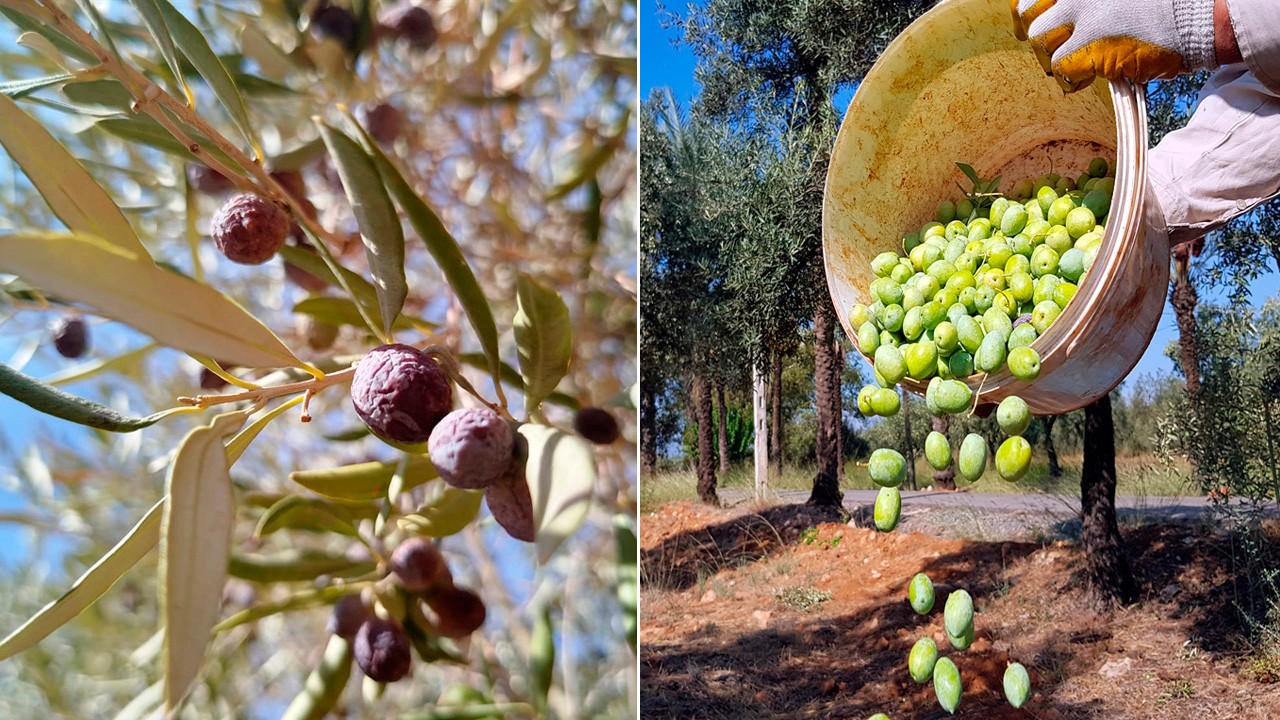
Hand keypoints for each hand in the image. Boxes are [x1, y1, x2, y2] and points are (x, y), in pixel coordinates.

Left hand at [1009, 0, 1217, 90]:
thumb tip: (1055, 12)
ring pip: (1040, 42)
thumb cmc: (1164, 5)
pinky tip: (1092, 76)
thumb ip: (1085, 2)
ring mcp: (1085, 14)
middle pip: (1028, 14)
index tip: (1035, 23)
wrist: (1199, 17)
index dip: (1030, 12)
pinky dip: (1071, 78)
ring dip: (1054, 58)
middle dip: (1038, 36)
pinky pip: (1060, 67)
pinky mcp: (1093, 43)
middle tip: (1057, 48)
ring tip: (1080, 62)